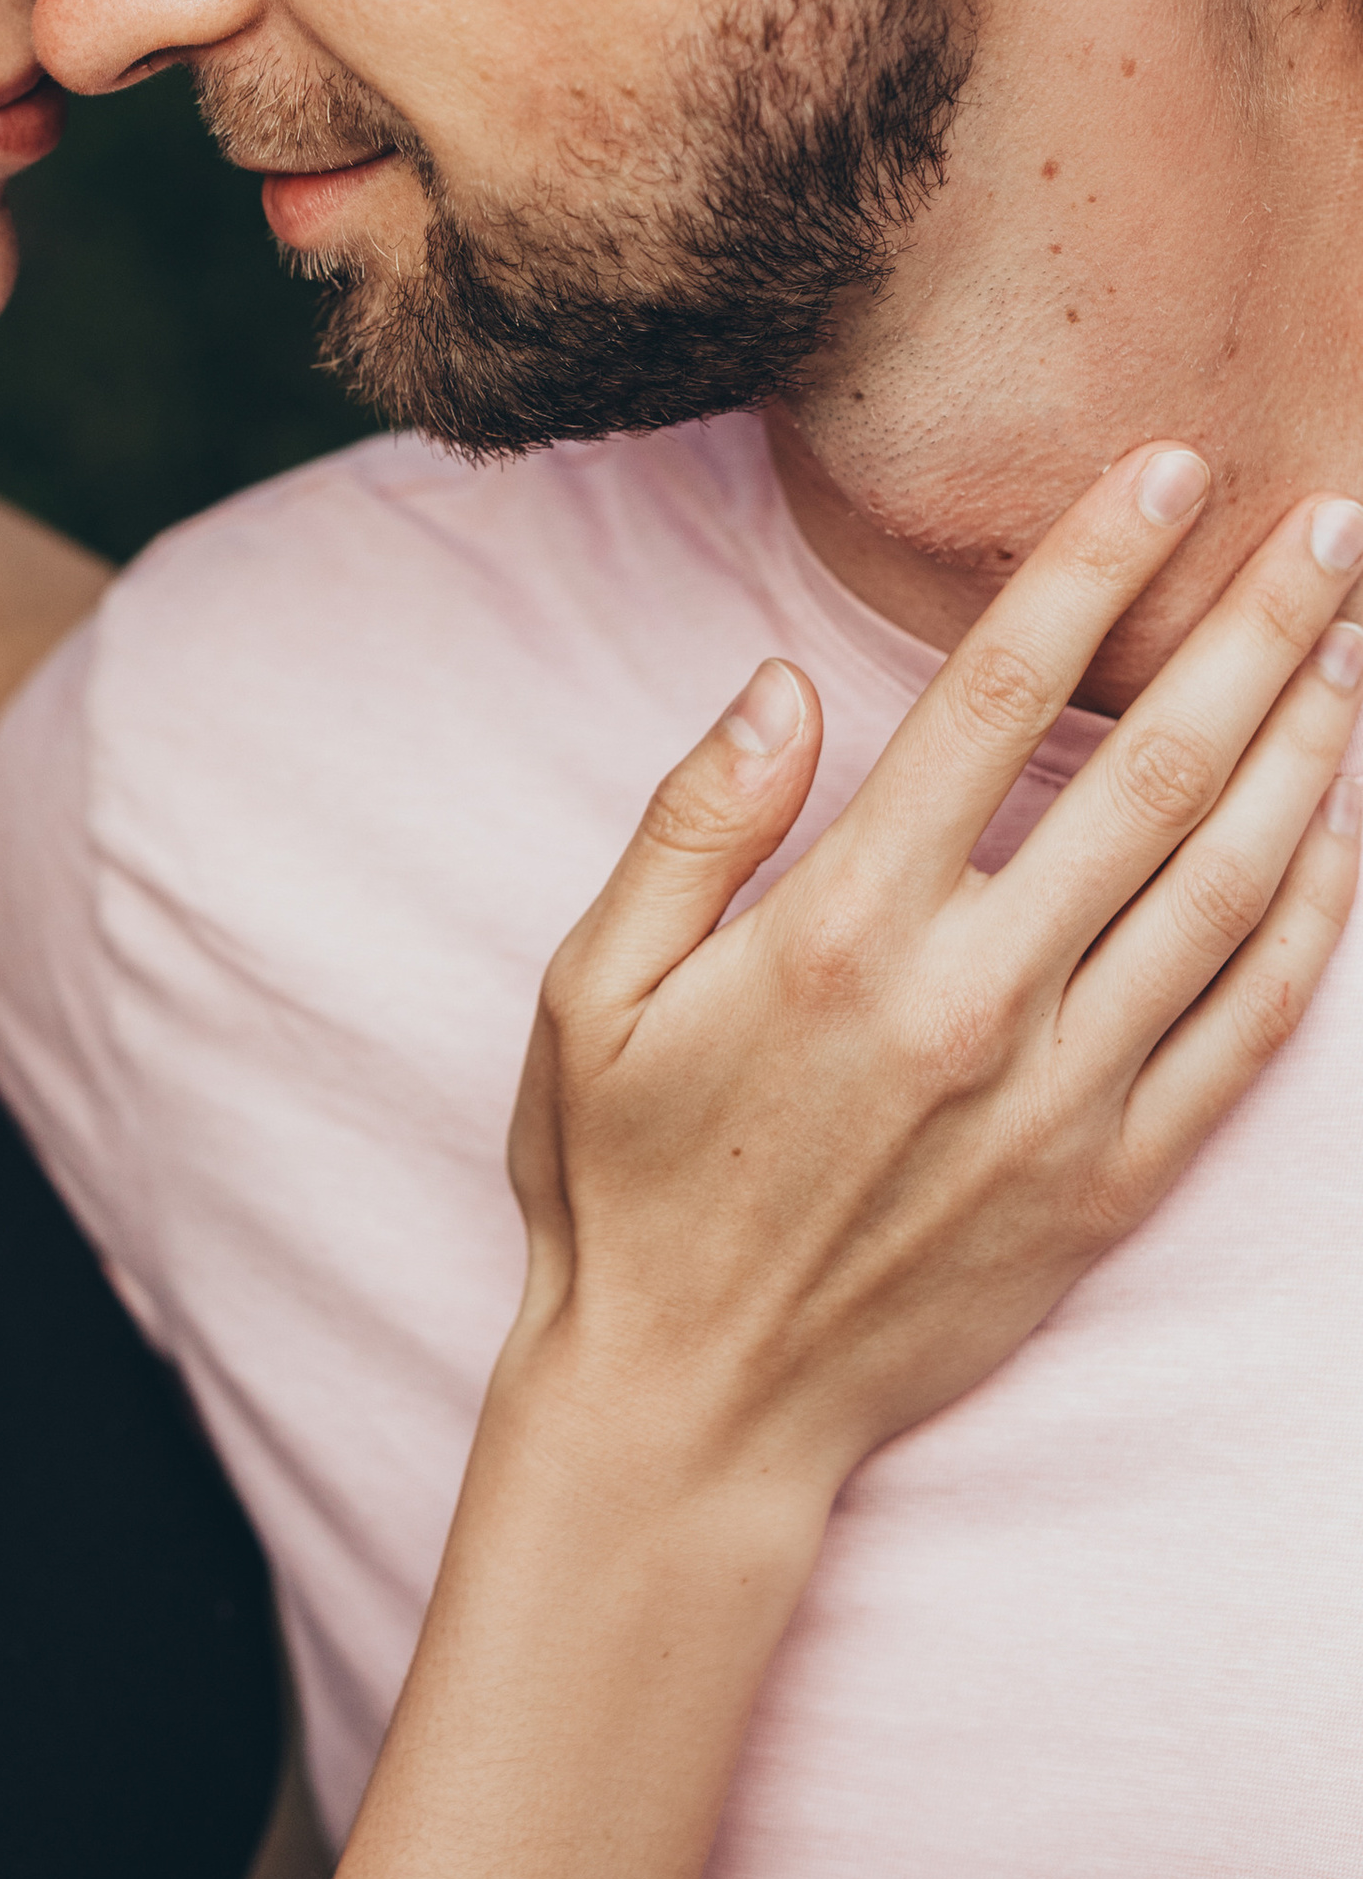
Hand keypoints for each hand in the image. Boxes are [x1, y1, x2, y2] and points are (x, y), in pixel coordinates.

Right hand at [503, 447, 1362, 1505]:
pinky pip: (1247, 1028)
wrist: (695, 1407)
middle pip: (1156, 771)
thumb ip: (692, 823)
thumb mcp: (591, 990)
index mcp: (841, 930)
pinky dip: (1312, 918)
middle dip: (1257, 629)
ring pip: (1228, 887)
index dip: (1092, 566)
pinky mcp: (1112, 1182)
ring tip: (1357, 644)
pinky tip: (1342, 833)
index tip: (1168, 471)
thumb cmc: (624, 1184)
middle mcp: (972, 1000)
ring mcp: (1060, 1097)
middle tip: (1332, 524)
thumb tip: (781, 681)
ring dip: (1310, 750)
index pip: (999, 699)